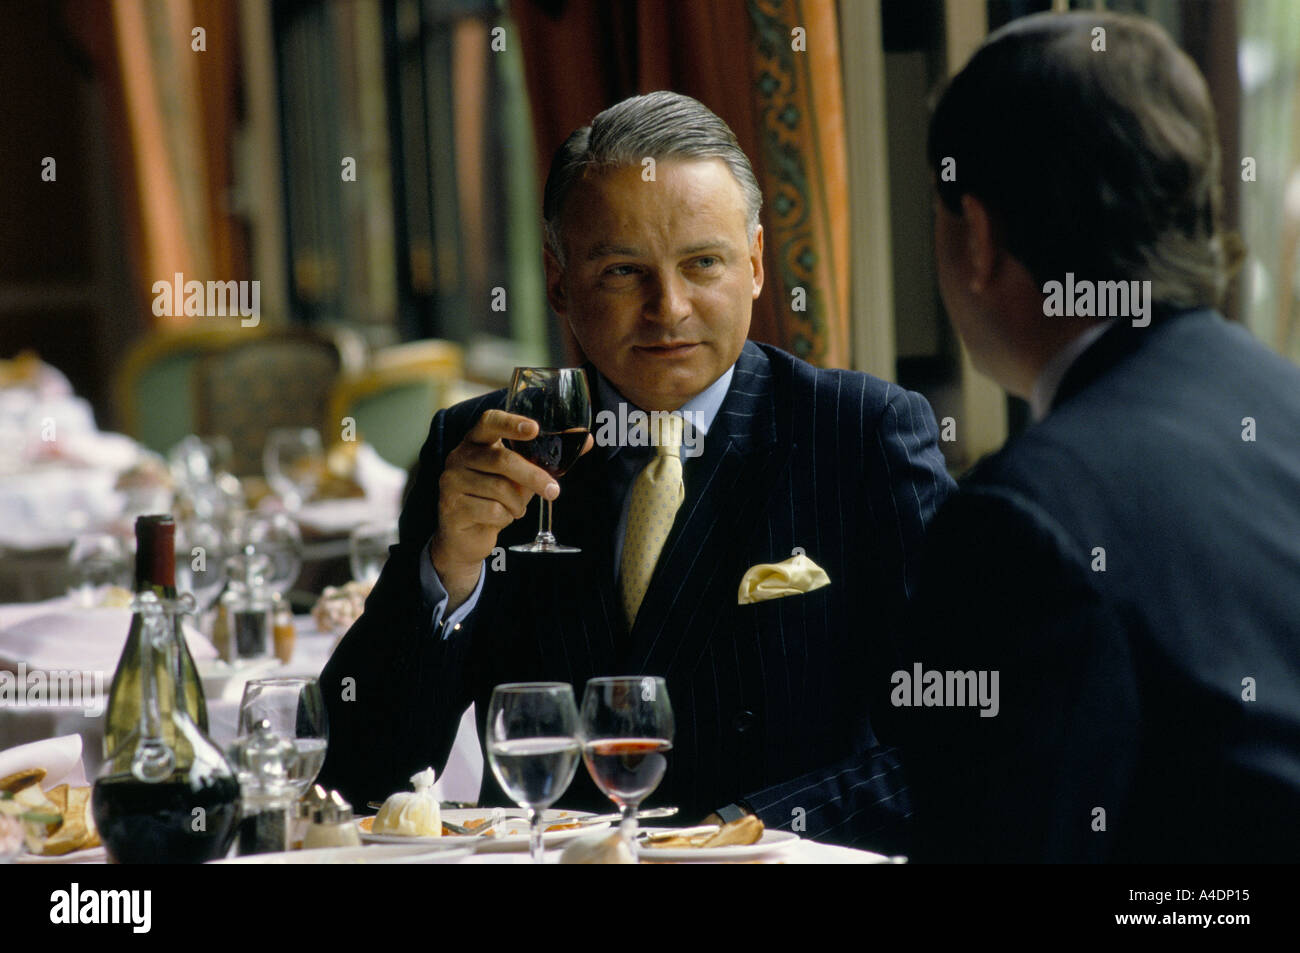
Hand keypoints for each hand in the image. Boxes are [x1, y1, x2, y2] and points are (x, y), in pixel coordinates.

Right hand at [430, 410, 591, 608]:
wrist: (465, 535)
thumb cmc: (496, 497)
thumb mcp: (522, 476)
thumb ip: (547, 458)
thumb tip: (586, 440)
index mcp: (477, 441)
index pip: (490, 422)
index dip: (511, 423)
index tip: (535, 429)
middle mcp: (460, 455)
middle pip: (502, 459)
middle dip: (533, 476)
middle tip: (554, 492)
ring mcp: (451, 480)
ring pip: (499, 489)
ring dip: (518, 504)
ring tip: (516, 509)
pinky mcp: (451, 506)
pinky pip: (491, 510)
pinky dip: (505, 518)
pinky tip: (499, 518)